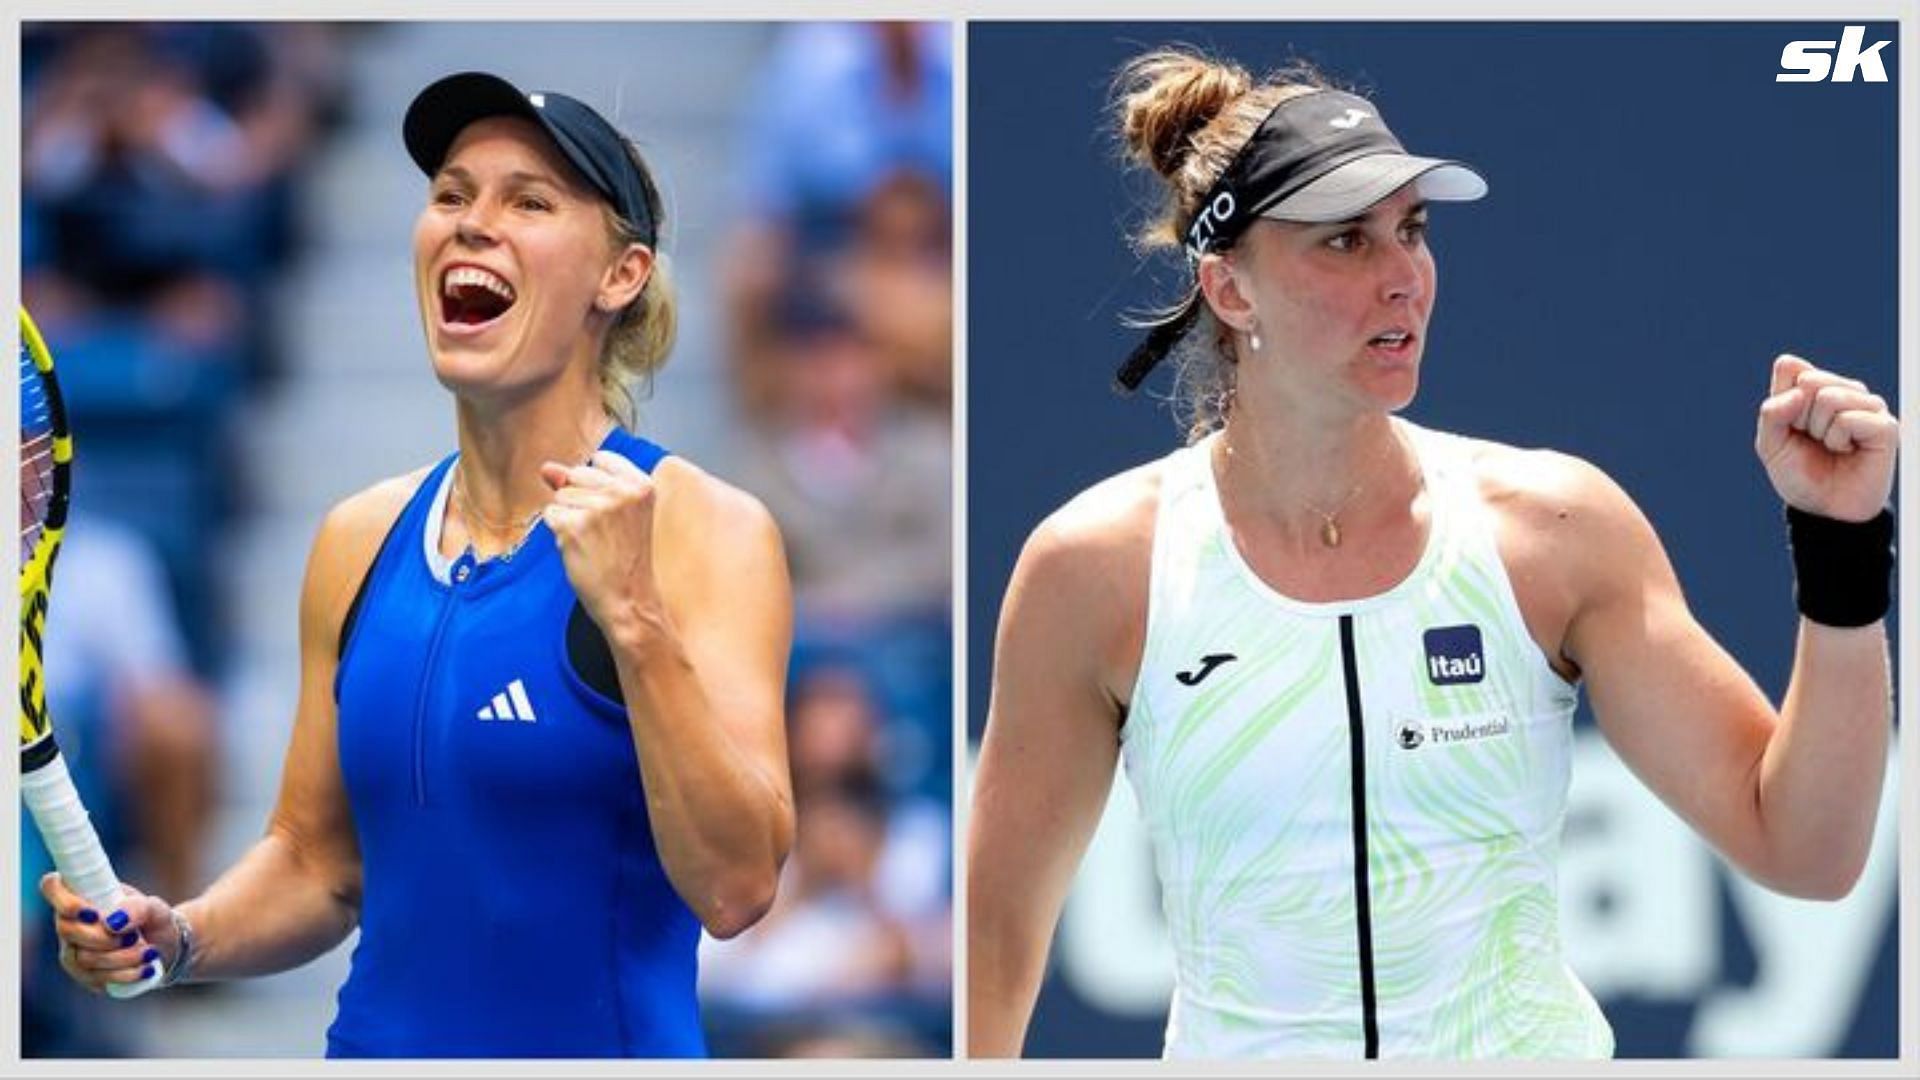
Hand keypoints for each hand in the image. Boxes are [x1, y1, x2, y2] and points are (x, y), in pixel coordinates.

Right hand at [39, 872, 173, 993]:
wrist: (164, 947)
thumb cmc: (153, 919)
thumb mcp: (154, 907)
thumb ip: (138, 908)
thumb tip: (113, 922)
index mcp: (83, 895)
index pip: (52, 886)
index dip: (65, 901)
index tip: (93, 913)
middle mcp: (70, 922)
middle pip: (67, 930)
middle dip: (104, 937)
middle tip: (133, 937)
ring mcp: (73, 950)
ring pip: (83, 958)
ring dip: (120, 958)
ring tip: (148, 953)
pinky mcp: (83, 974)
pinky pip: (94, 978)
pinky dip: (123, 974)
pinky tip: (143, 970)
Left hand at [539, 450, 664, 642]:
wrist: (630, 601)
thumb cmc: (626, 561)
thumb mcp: (617, 514)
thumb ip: (583, 484)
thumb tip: (547, 468)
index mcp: (641, 485)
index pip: (601, 460)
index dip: (596, 485)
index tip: (612, 513)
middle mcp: (622, 492)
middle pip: (576, 475)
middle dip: (580, 501)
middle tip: (603, 533)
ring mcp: (597, 508)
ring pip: (560, 497)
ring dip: (569, 519)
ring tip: (594, 543)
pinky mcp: (574, 525)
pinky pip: (549, 516)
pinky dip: (558, 534)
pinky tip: (581, 549)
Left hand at [1755, 354, 1896, 521]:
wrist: (1823, 510)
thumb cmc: (1799, 474)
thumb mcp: (1770, 444)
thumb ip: (1772, 413)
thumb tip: (1799, 388)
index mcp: (1816, 387)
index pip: (1789, 367)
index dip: (1781, 403)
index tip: (1791, 427)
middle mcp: (1844, 390)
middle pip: (1809, 380)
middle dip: (1799, 417)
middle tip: (1812, 440)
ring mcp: (1868, 405)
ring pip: (1829, 397)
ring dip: (1819, 430)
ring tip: (1831, 447)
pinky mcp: (1885, 425)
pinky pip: (1849, 418)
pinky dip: (1839, 439)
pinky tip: (1848, 451)